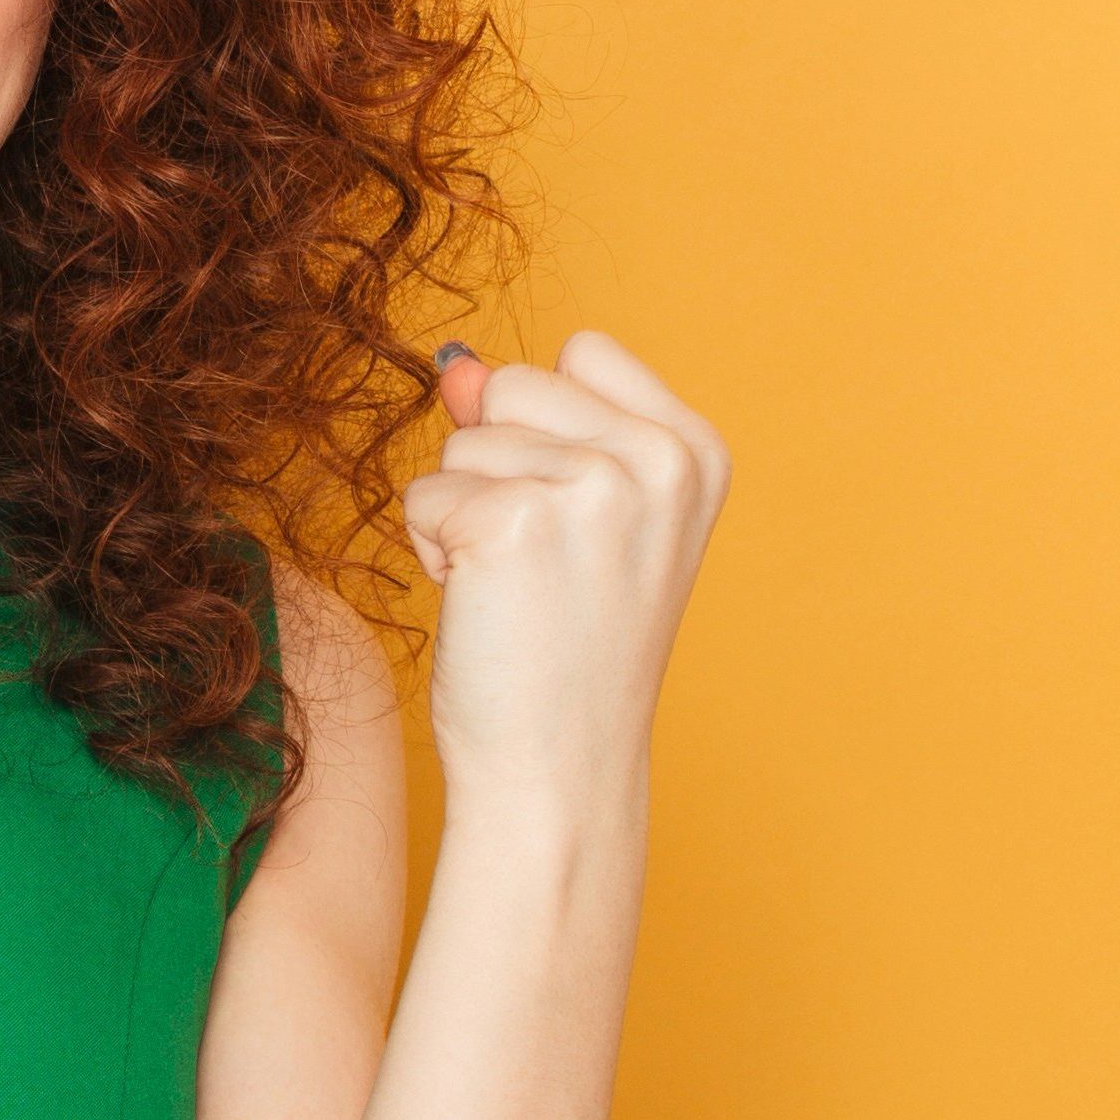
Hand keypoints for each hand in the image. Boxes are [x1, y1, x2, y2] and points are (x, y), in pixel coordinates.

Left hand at [402, 332, 731, 792]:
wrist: (560, 770)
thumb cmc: (568, 650)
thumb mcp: (582, 517)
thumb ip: (534, 424)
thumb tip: (457, 364)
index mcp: (696, 450)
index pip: (582, 349)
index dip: (547, 426)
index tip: (579, 517)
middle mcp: (659, 460)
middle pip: (510, 383)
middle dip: (495, 466)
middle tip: (540, 563)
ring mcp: (592, 487)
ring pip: (459, 442)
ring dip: (462, 515)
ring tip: (516, 591)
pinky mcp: (513, 522)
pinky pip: (423, 496)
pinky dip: (432, 553)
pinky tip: (486, 610)